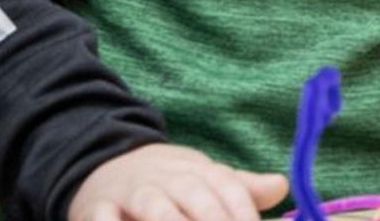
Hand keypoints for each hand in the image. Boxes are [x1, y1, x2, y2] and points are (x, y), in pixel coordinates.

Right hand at [69, 143, 288, 220]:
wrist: (109, 164)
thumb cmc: (170, 184)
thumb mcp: (205, 180)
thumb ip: (242, 190)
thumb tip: (281, 186)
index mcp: (198, 172)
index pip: (227, 187)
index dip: (243, 212)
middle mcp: (167, 179)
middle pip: (195, 196)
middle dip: (213, 220)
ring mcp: (132, 193)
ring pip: (154, 206)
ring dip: (169, 220)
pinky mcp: (97, 208)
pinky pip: (102, 217)